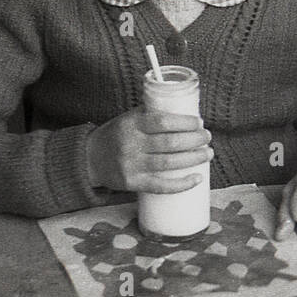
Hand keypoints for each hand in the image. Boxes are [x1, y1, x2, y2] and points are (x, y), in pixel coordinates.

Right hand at [85, 107, 211, 193]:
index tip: (199, 122)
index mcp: (131, 124)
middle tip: (207, 137)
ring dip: (194, 158)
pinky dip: (181, 184)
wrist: (89, 158)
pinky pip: (161, 186)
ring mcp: (131, 165)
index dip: (185, 122)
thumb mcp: (128, 118)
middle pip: (170, 143)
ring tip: (207, 154)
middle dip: (195, 140)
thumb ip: (151, 113)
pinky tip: (197, 178)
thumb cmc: (117, 135)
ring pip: (169, 163)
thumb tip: (185, 110)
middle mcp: (131, 144)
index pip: (163, 121)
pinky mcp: (132, 183)